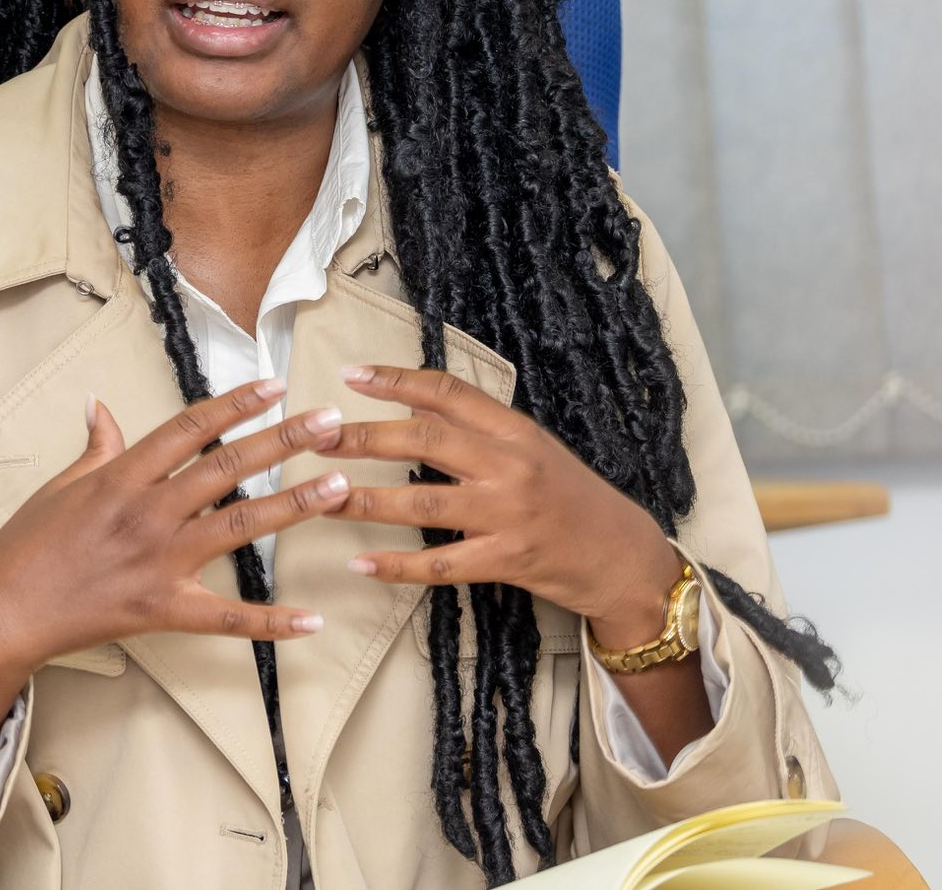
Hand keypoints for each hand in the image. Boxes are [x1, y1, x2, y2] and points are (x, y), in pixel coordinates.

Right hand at [0, 377, 352, 692]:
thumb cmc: (25, 547)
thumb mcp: (60, 486)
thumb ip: (96, 447)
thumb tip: (103, 405)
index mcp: (122, 476)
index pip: (190, 428)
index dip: (235, 404)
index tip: (274, 384)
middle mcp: (147, 513)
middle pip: (227, 468)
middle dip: (283, 441)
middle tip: (331, 421)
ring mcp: (158, 562)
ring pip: (238, 527)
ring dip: (294, 506)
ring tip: (340, 484)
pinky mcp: (162, 610)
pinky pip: (225, 618)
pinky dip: (270, 622)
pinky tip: (311, 619)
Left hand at [324, 363, 683, 647]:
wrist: (624, 556)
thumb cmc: (573, 499)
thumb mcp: (535, 449)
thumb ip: (483, 431)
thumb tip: (416, 407)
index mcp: (516, 430)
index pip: (449, 394)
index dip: (397, 381)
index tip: (351, 375)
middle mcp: (512, 465)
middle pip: (426, 440)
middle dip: (365, 436)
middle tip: (318, 435)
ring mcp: (509, 515)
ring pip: (424, 503)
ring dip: (367, 501)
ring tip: (322, 497)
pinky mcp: (509, 561)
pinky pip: (441, 565)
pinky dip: (397, 566)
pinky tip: (361, 565)